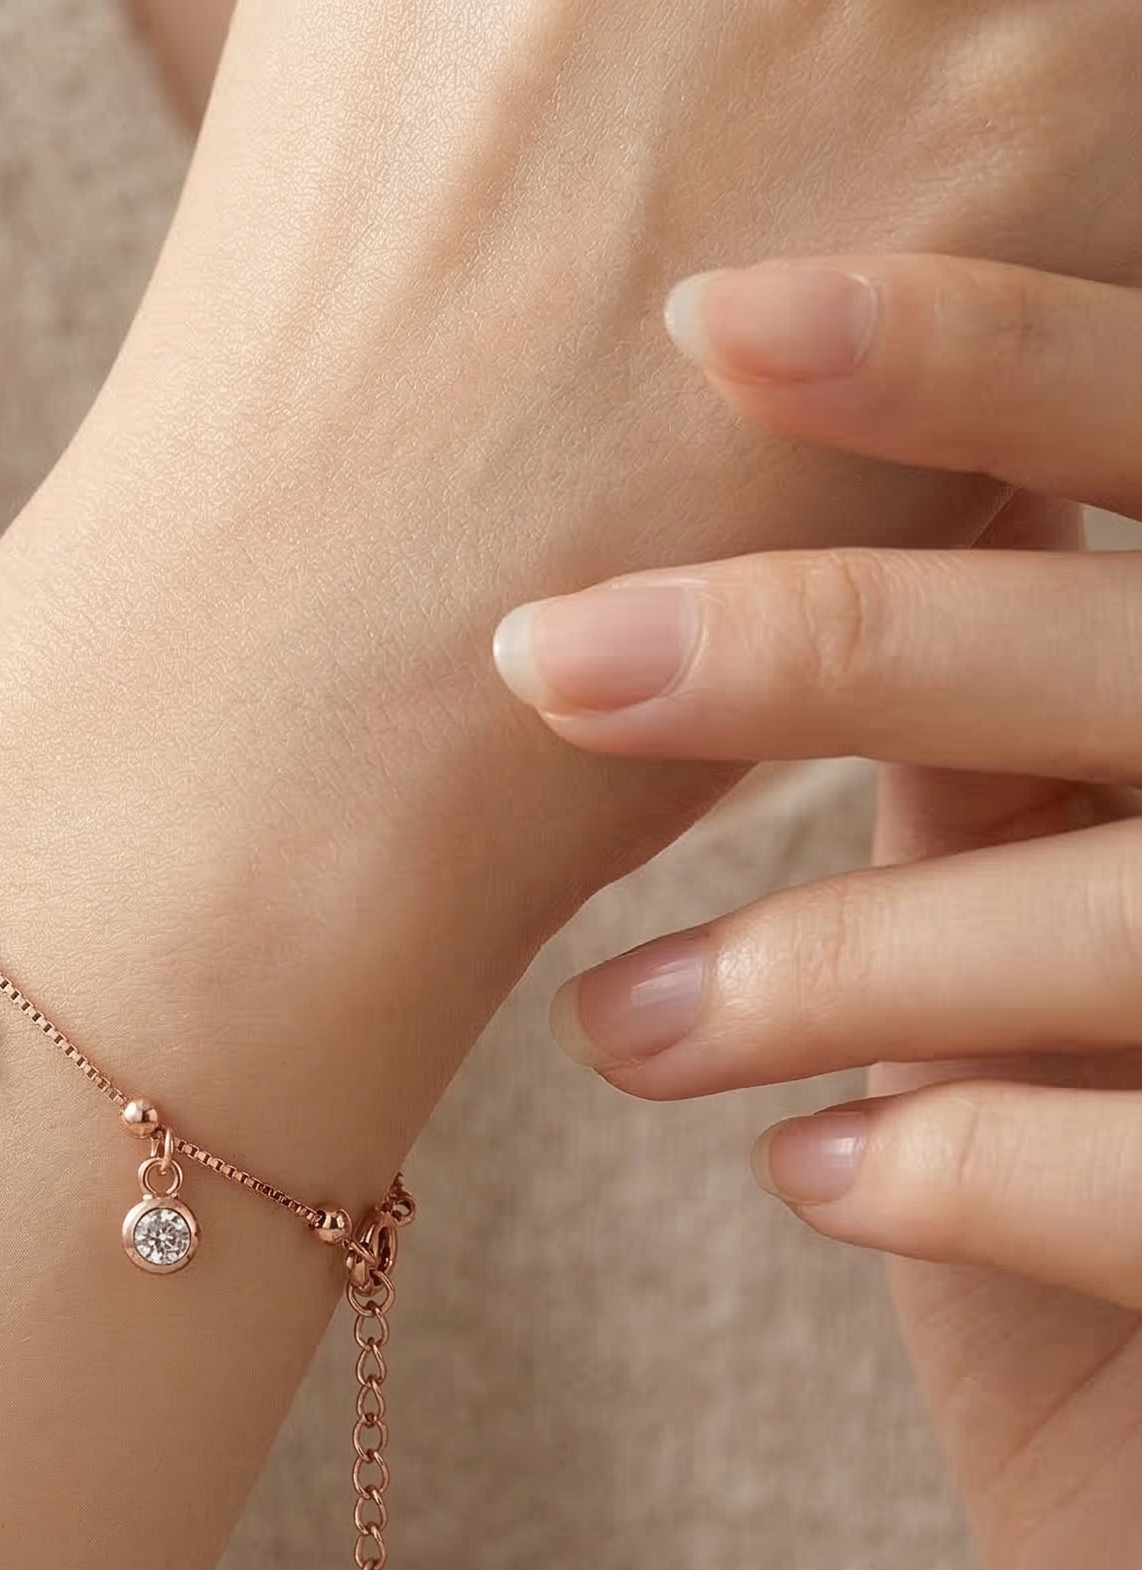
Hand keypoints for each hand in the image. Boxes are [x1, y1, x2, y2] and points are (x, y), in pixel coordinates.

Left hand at [491, 253, 1141, 1569]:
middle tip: (542, 660)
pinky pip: (1129, 1174)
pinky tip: (811, 1180)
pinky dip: (935, 1165)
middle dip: (809, 643)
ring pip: (1101, 922)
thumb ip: (1011, 745)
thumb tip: (846, 521)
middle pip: (1110, 663)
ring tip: (610, 1027)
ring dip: (806, 959)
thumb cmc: (1108, 1189)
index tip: (707, 323)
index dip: (981, 355)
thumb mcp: (1060, 924)